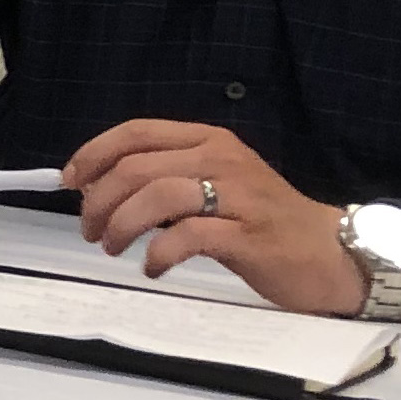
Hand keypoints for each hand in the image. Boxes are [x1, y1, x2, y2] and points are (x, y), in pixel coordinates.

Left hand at [60, 119, 361, 315]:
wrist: (330, 253)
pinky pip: (187, 236)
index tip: (69, 181)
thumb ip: (165, 178)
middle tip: (90, 230)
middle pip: (136, 167)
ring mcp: (237, 196)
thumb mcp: (213, 186)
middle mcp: (222, 159)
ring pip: (156, 195)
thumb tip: (98, 188)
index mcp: (209, 140)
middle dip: (99, 199)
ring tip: (112, 248)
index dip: (94, 153)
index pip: (137, 132)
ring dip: (121, 224)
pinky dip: (158, 253)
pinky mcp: (248, 235)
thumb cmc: (262, 220)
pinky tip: (153, 267)